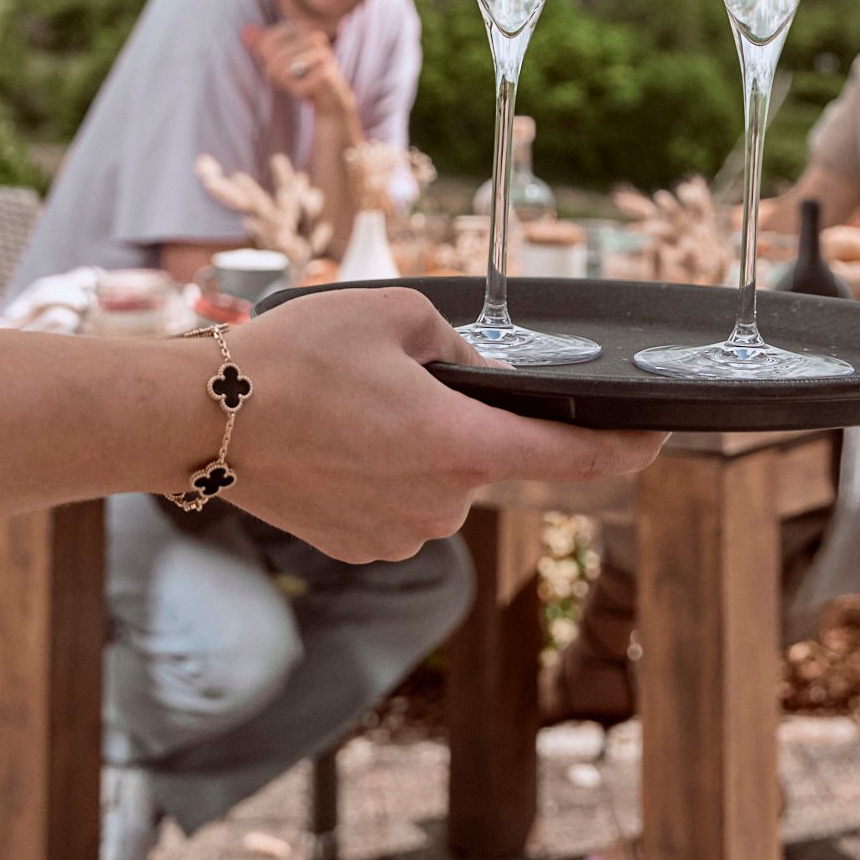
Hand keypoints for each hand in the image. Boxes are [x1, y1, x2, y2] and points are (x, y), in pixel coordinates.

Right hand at [224, 289, 666, 561]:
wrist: (200, 419)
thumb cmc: (296, 357)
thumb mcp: (396, 312)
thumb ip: (457, 343)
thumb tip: (476, 376)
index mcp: (461, 447)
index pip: (571, 457)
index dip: (624, 448)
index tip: (659, 438)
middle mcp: (441, 504)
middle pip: (485, 453)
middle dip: (462, 414)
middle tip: (398, 374)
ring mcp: (399, 535)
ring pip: (439, 477)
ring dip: (418, 441)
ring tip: (352, 402)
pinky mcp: (359, 547)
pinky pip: (399, 500)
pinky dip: (382, 469)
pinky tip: (336, 436)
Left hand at [242, 21, 356, 122]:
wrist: (332, 97)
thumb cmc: (303, 75)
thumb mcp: (280, 58)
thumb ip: (263, 44)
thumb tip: (244, 30)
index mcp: (302, 28)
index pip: (267, 41)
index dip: (267, 58)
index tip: (282, 64)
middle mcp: (315, 37)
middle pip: (273, 56)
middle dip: (276, 73)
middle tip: (292, 78)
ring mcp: (323, 54)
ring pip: (282, 70)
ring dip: (286, 83)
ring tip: (300, 83)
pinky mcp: (326, 74)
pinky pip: (295, 87)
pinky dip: (297, 92)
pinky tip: (310, 91)